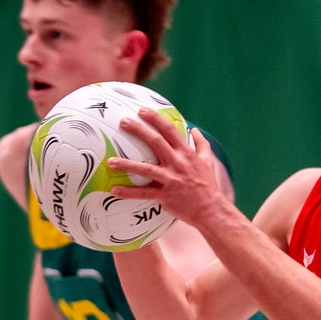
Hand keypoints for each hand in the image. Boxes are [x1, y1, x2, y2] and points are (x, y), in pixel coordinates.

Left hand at [107, 114, 225, 229]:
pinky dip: (128, 193)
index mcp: (186, 153)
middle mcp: (177, 163)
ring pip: (145, 169)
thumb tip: (196, 130)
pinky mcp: (165, 196)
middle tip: (123, 122)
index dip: (155, 119)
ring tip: (110, 162)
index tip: (142, 110)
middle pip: (155, 142)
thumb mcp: (208, 161)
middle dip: (138, 130)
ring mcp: (170, 179)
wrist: (210, 209)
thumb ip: (202, 144)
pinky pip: (143, 193)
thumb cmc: (207, 185)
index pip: (169, 130)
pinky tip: (114, 190)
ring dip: (126, 164)